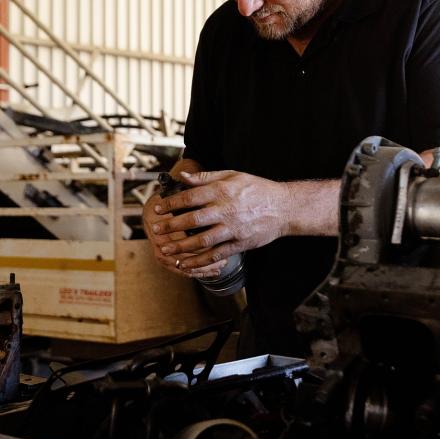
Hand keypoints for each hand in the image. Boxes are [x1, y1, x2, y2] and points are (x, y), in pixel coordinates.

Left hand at [149, 170, 289, 271]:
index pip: (190, 197)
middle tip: (155, 229)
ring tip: (166, 250)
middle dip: (171, 226)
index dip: (171, 203)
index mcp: (222, 191)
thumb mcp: (233, 175)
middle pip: (192, 219)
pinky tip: (187, 264)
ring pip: (202, 240)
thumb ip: (206, 177)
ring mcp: (232, 229)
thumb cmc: (257, 189)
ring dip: (181, 246)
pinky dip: (200, 261)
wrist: (284, 207)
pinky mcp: (239, 244)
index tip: (158, 208)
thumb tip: (184, 177)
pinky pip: (216, 255)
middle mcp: (225, 210)